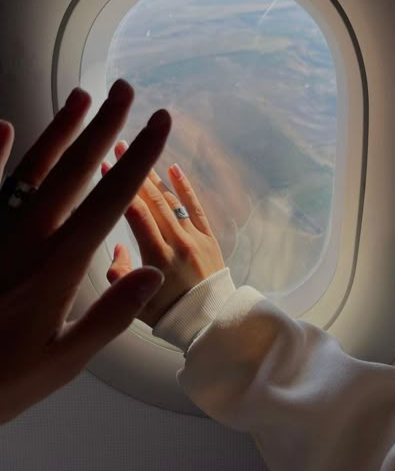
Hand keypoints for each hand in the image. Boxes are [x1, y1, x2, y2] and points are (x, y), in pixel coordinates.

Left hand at [0, 80, 170, 423]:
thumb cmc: (2, 378)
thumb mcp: (63, 360)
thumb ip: (108, 316)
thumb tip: (152, 274)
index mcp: (57, 266)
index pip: (108, 201)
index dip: (136, 160)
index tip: (157, 126)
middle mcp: (27, 238)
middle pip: (74, 172)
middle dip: (105, 128)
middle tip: (126, 91)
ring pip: (33, 169)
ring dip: (60, 130)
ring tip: (82, 97)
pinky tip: (4, 126)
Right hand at [104, 142, 224, 327]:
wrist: (213, 323)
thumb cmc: (172, 317)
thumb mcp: (136, 307)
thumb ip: (119, 276)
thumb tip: (116, 246)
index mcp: (157, 259)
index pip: (136, 215)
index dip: (119, 189)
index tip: (105, 169)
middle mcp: (178, 243)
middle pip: (154, 201)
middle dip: (135, 173)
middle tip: (119, 148)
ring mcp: (196, 239)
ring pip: (173, 201)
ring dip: (155, 176)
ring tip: (141, 155)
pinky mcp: (209, 239)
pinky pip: (197, 208)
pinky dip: (185, 188)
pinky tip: (175, 169)